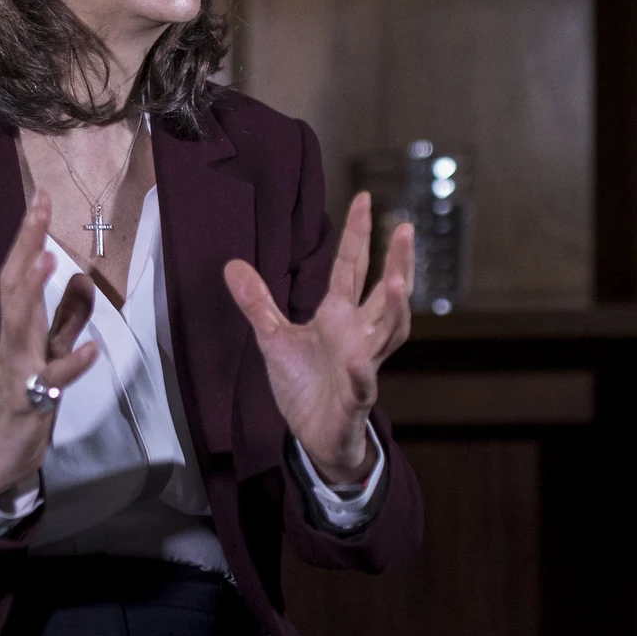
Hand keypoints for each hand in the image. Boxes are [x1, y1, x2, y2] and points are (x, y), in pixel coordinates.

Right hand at [0, 190, 97, 498]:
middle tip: (38, 207)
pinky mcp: (29, 401)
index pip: (20, 270)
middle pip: (14, 285)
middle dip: (26, 245)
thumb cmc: (25, 396)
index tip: (42, 196)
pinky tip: (91, 351)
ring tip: (48, 257)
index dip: (29, 234)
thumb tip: (83, 278)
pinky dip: (71, 364)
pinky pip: (50, 381)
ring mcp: (17, 368)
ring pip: (20, 325)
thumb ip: (67, 318)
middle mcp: (13, 339)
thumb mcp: (51, 350)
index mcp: (19, 325)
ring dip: (32, 291)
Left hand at [223, 192, 414, 484]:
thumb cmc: (305, 385)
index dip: (359, 234)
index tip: (366, 198)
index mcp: (339, 317)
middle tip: (406, 229)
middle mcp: (359, 336)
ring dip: (394, 311)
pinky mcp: (354, 400)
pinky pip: (362, 385)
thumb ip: (257, 302)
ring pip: (386, 335)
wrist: (316, 437)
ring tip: (398, 283)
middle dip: (398, 263)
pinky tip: (360, 363)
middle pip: (385, 294)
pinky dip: (362, 375)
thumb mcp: (273, 338)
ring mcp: (362, 367)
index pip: (352, 268)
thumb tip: (231, 264)